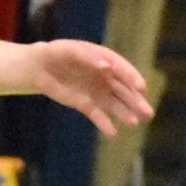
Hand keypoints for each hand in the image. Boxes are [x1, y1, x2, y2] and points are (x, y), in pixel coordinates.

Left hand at [31, 40, 154, 136]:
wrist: (38, 68)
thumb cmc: (55, 53)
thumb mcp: (69, 51)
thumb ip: (88, 57)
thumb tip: (107, 66)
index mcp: (103, 58)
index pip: (121, 68)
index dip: (132, 77)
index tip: (141, 88)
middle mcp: (104, 76)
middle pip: (123, 89)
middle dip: (135, 101)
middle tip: (147, 112)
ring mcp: (96, 90)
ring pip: (114, 103)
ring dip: (124, 113)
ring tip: (134, 123)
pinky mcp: (85, 103)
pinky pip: (98, 114)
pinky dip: (105, 124)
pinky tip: (113, 134)